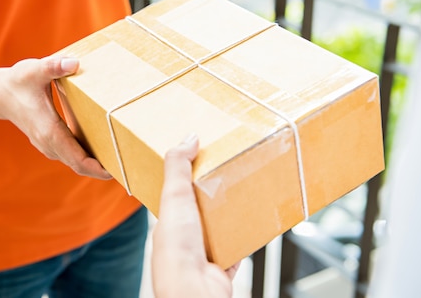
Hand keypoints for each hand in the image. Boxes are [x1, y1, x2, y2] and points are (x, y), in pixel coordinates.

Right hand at [0, 53, 110, 179]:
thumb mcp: (35, 70)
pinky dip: (86, 156)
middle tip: (127, 168)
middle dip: (102, 169)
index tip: (115, 171)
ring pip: (75, 161)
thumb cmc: (17, 82)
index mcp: (49, 131)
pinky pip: (71, 154)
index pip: (76, 158)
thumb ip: (54, 66)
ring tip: (120, 160)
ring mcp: (48, 144)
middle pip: (79, 165)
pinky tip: (102, 150)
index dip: (96, 168)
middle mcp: (49, 143)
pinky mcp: (49, 141)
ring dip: (95, 164)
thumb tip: (73, 63)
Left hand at [152, 134, 238, 297]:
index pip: (177, 193)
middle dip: (214, 196)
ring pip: (219, 230)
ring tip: (242, 196)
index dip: (188, 177)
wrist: (195, 290)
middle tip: (229, 175)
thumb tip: (187, 138)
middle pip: (201, 210)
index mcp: (169, 220)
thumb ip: (178, 166)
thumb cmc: (177, 250)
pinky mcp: (222, 267)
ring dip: (230, 217)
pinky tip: (251, 227)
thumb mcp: (175, 196)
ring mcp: (203, 253)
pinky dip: (245, 240)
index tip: (202, 160)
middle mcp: (184, 238)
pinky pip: (236, 250)